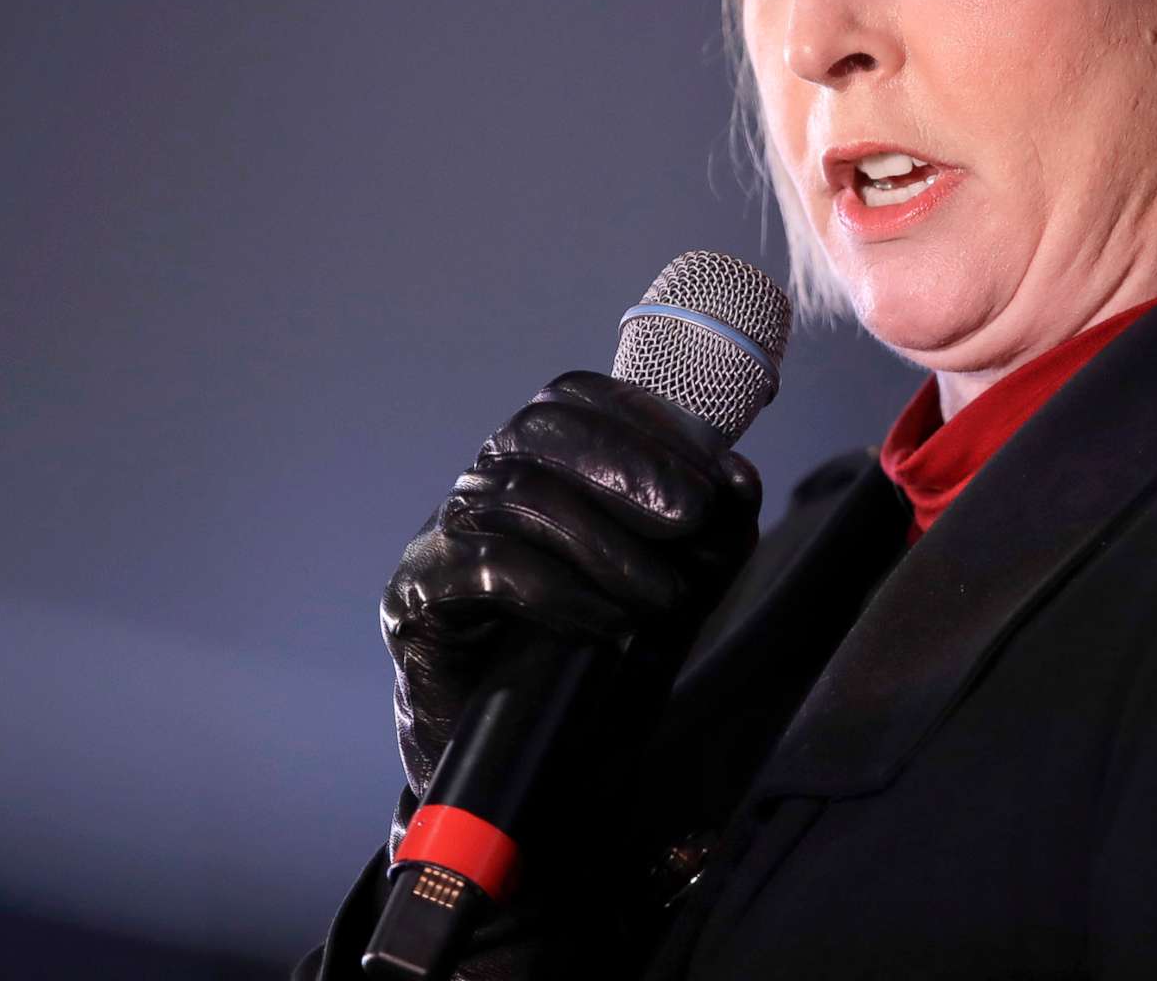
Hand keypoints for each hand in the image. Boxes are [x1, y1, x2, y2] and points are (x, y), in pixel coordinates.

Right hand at [380, 370, 763, 806]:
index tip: (712, 470)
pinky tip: (609, 625)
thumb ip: (708, 534)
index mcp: (535, 462)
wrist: (522, 759)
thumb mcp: (671, 585)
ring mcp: (442, 534)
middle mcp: (481, 483)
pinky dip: (561, 591)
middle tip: (693, 514)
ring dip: (608, 544)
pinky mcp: (417, 596)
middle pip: (540, 429)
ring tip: (666, 596)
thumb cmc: (593, 655)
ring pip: (520, 496)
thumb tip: (739, 481)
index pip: (575, 399)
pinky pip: (486, 568)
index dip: (646, 420)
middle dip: (628, 465)